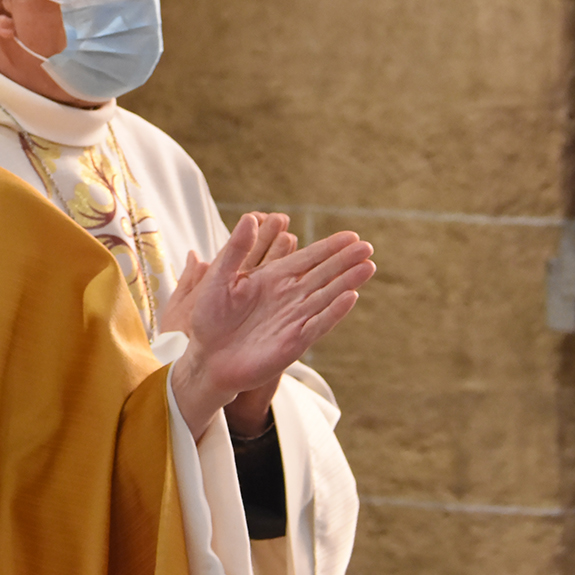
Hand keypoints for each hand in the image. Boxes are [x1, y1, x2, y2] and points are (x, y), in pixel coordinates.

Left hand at [169, 215, 374, 439]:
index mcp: (272, 278)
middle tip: (367, 247)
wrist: (206, 357)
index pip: (307, 258)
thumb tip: (250, 217)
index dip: (329, 247)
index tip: (351, 236)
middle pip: (323, 274)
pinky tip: (351, 297)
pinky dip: (334, 312)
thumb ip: (236, 249)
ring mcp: (294, 319)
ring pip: (326, 296)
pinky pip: (318, 324)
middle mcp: (288, 296)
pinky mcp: (294, 342)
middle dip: (345, 260)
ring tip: (368, 266)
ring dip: (347, 282)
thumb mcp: (219, 278)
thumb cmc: (209, 318)